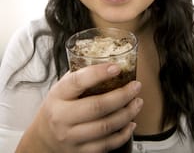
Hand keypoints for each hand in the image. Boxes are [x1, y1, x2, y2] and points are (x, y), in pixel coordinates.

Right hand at [17, 63, 142, 152]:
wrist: (44, 137)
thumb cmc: (58, 105)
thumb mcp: (62, 87)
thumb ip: (81, 76)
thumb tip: (109, 62)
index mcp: (58, 95)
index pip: (78, 81)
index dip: (99, 73)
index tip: (117, 67)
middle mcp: (62, 117)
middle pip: (97, 106)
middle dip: (122, 95)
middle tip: (136, 86)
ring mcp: (71, 137)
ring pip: (105, 126)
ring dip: (127, 113)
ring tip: (137, 102)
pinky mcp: (81, 152)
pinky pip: (107, 144)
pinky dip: (123, 134)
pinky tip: (131, 122)